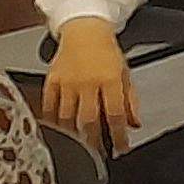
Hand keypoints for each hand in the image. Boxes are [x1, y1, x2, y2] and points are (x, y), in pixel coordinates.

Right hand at [34, 21, 135, 155]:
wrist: (84, 31)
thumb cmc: (106, 52)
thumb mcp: (125, 74)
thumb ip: (130, 100)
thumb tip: (134, 124)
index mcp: (110, 79)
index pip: (115, 115)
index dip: (118, 136)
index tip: (121, 148)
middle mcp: (87, 82)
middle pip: (88, 120)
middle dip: (94, 141)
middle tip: (98, 153)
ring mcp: (67, 82)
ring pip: (67, 117)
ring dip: (73, 135)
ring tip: (80, 145)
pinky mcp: (51, 81)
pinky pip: (49, 107)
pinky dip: (53, 121)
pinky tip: (60, 131)